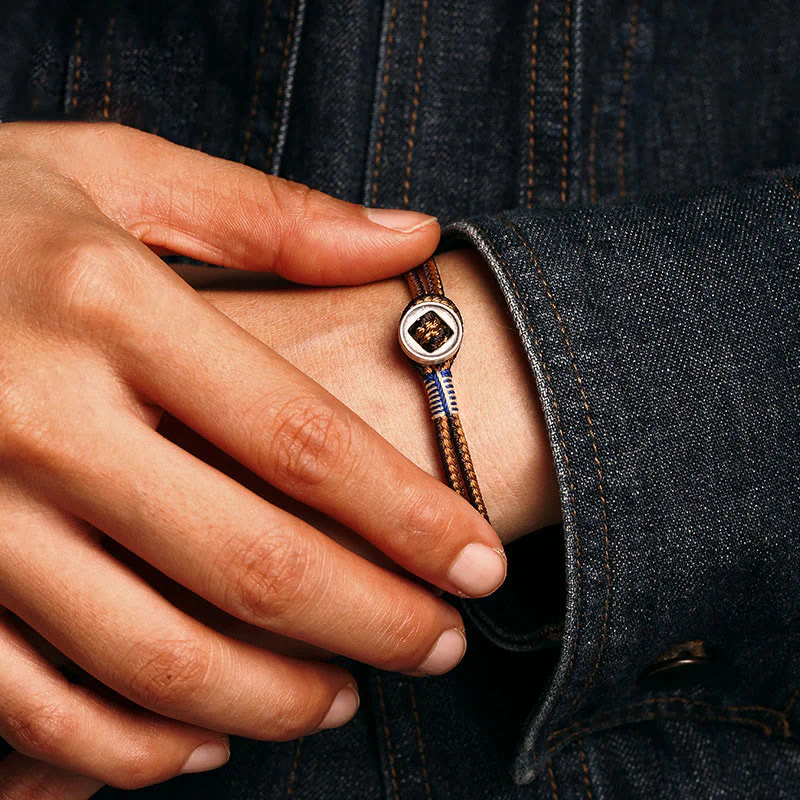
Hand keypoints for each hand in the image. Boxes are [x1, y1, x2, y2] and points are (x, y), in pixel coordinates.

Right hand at [0, 122, 504, 789]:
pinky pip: (34, 704)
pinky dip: (133, 745)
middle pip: (251, 564)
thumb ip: (269, 215)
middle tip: (442, 644)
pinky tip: (207, 738)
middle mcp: (37, 416)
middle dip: (372, 621)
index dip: (410, 517)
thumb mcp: (115, 173)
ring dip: (273, 699)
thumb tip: (411, 234)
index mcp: (106, 305)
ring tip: (346, 696)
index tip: (481, 563)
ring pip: (152, 657)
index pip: (302, 441)